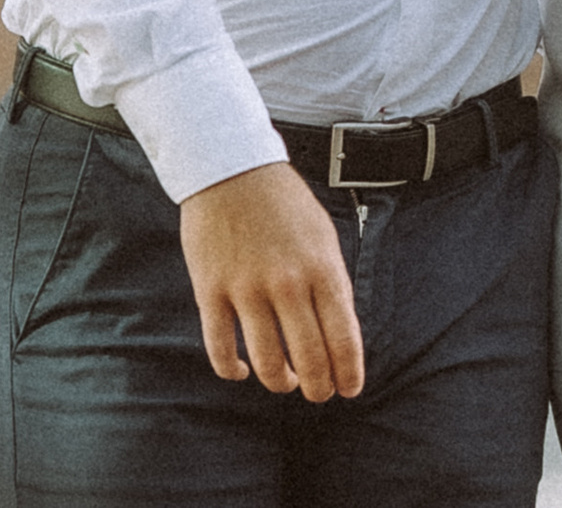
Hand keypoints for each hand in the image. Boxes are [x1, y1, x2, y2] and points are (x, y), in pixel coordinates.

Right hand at [179, 162, 363, 399]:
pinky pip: (221, 350)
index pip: (343, 336)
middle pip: (309, 357)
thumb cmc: (283, 202)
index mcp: (321, 266)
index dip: (349, 372)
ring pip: (268, 362)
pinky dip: (233, 371)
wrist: (232, 167)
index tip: (350, 389)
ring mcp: (247, 289)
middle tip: (319, 395)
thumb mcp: (322, 235)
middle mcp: (287, 282)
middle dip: (318, 386)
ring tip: (285, 382)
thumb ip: (331, 282)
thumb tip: (339, 333)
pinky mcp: (211, 292)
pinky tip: (242, 372)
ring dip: (279, 382)